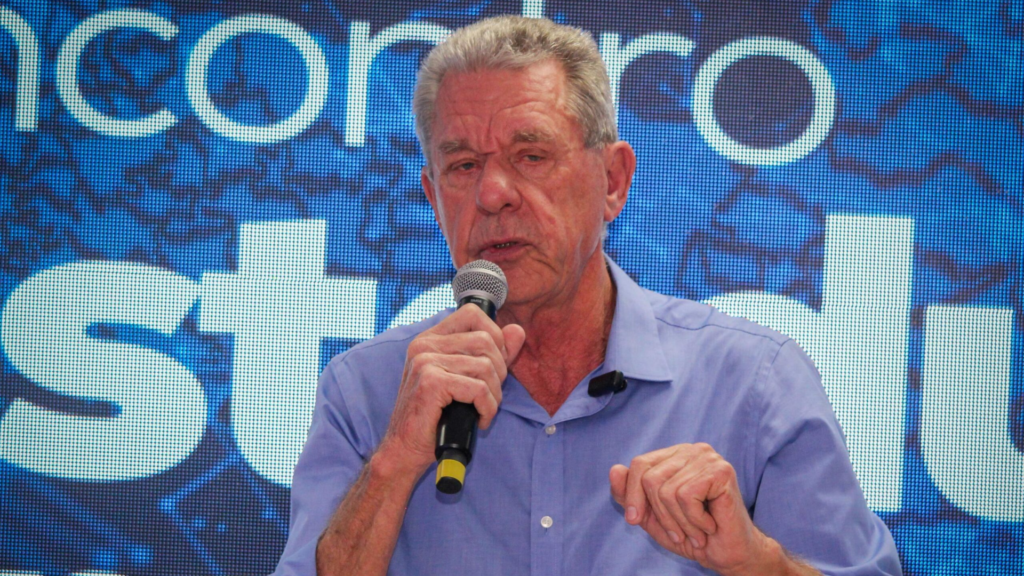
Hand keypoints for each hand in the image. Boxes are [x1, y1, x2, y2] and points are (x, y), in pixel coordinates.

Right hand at [377, 305, 525, 476]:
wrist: (406, 450)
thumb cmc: (436, 417)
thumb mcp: (466, 379)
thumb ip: (492, 354)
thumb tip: (518, 330)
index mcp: (430, 339)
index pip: (473, 314)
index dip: (495, 336)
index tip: (494, 365)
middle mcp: (424, 344)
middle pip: (485, 340)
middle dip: (498, 372)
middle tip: (488, 395)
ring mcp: (425, 361)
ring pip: (485, 366)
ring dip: (493, 394)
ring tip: (482, 409)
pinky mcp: (431, 382)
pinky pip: (478, 388)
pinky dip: (486, 408)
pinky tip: (478, 420)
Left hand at [609, 443, 782, 575]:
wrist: (727, 554)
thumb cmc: (691, 533)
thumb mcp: (651, 516)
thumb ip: (630, 494)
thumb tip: (615, 470)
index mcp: (674, 455)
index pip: (639, 464)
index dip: (632, 495)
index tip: (634, 521)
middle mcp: (691, 450)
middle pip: (650, 478)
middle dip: (660, 514)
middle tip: (678, 533)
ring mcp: (708, 457)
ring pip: (668, 491)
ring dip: (679, 522)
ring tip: (695, 531)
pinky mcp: (721, 470)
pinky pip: (687, 496)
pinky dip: (694, 520)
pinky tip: (709, 525)